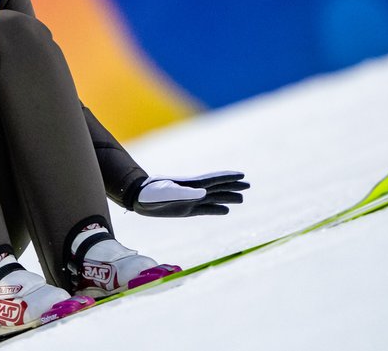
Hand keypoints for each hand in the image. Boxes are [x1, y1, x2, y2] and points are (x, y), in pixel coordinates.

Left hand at [133, 171, 248, 216]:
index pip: (214, 180)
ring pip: (215, 198)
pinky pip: (206, 209)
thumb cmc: (151, 193)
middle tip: (248, 185)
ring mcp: (191, 200)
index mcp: (191, 184)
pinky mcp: (186, 210)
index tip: (242, 175)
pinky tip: (225, 210)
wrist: (138, 198)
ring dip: (228, 198)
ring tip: (241, 199)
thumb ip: (185, 193)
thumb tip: (205, 193)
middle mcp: (194, 191)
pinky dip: (217, 210)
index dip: (228, 178)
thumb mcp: (167, 192)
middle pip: (218, 188)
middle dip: (233, 186)